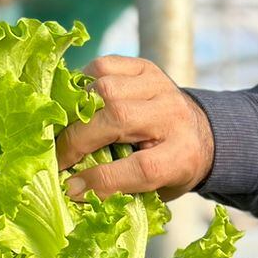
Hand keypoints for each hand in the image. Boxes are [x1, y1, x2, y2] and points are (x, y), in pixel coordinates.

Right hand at [55, 55, 214, 201]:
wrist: (200, 132)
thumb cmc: (171, 167)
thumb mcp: (156, 190)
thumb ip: (121, 190)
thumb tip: (72, 190)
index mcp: (183, 154)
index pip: (142, 167)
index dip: (102, 179)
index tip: (72, 188)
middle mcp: (174, 115)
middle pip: (119, 119)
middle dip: (77, 141)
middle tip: (57, 158)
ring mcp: (160, 86)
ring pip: (106, 88)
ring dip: (76, 110)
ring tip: (65, 129)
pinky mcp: (145, 67)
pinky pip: (103, 66)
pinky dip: (82, 84)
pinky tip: (77, 103)